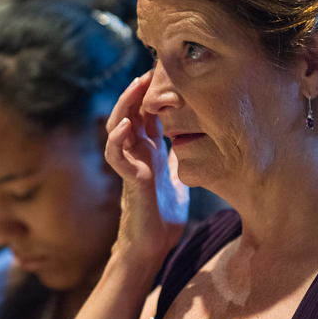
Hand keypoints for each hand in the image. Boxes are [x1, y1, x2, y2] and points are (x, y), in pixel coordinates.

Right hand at [105, 70, 188, 267]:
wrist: (153, 246)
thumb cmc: (164, 215)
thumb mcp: (180, 177)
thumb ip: (182, 158)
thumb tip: (202, 141)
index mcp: (150, 152)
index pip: (145, 115)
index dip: (150, 95)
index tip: (163, 75)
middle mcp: (137, 155)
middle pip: (129, 114)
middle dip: (137, 92)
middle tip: (149, 72)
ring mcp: (130, 166)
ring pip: (117, 128)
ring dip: (124, 106)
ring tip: (135, 88)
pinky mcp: (130, 181)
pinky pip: (116, 157)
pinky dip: (117, 140)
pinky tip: (126, 126)